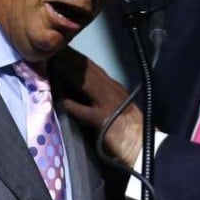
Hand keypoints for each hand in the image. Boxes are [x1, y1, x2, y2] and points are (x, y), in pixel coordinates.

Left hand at [54, 48, 143, 167]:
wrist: (146, 147)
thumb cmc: (132, 133)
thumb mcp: (118, 110)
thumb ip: (101, 101)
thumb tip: (78, 97)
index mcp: (115, 89)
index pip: (94, 70)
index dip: (78, 60)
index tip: (63, 52)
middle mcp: (113, 91)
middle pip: (88, 71)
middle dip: (71, 60)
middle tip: (53, 51)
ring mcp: (109, 104)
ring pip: (86, 83)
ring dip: (68, 74)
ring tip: (53, 66)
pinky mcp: (104, 119)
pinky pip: (84, 110)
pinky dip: (72, 105)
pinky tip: (62, 102)